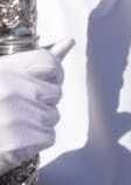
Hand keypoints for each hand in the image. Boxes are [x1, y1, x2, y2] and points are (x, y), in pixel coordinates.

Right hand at [0, 41, 70, 174]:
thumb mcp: (3, 76)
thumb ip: (33, 61)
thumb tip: (69, 41)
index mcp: (2, 72)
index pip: (50, 63)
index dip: (52, 74)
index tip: (43, 83)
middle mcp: (7, 92)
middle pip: (54, 92)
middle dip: (41, 103)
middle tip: (18, 111)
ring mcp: (12, 118)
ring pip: (52, 116)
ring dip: (38, 123)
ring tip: (13, 126)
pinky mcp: (15, 144)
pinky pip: (48, 137)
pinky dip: (36, 142)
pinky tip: (16, 140)